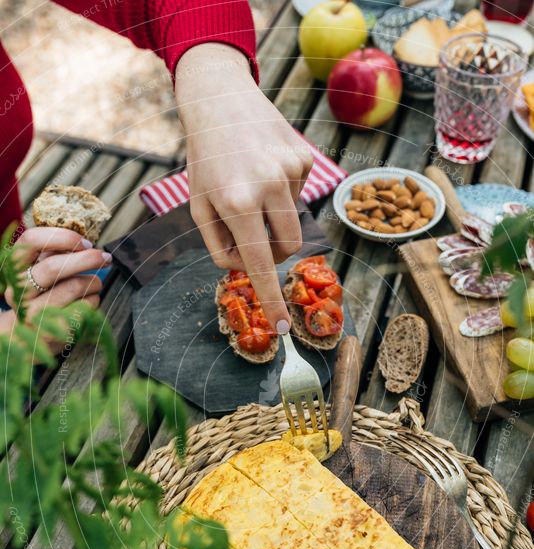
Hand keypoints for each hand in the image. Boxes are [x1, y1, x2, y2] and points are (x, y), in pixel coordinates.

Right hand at [2, 227, 110, 351]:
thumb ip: (52, 256)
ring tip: (95, 284)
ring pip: (74, 286)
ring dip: (94, 282)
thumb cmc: (39, 297)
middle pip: (54, 267)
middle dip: (87, 258)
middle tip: (104, 258)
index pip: (31, 241)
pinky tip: (89, 301)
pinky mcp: (54, 329)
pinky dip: (94, 299)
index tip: (84, 243)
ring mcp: (34, 312)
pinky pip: (85, 306)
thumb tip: (83, 244)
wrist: (27, 337)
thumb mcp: (37, 273)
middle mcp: (19, 291)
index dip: (62, 237)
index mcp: (13, 269)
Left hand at [175, 43, 312, 331]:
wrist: (220, 99)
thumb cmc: (205, 159)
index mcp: (237, 202)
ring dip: (276, 219)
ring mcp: (291, 170)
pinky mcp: (304, 157)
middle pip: (287, 247)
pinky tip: (265, 168)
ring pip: (295, 221)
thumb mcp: (199, 206)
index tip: (283, 327)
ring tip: (254, 189)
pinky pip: (299, 194)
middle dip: (274, 252)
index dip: (272, 298)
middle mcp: (268, 186)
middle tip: (254, 238)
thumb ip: (219, 245)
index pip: (261, 262)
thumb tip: (246, 270)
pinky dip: (282, 192)